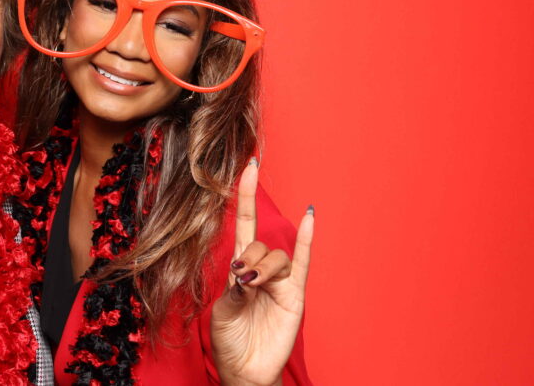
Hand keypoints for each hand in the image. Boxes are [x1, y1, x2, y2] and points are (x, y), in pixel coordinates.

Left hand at [210, 160, 313, 385]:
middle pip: (258, 244)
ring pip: (276, 257)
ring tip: (251, 285)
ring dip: (263, 266)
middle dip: (248, 257)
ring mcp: (280, 282)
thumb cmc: (230, 340)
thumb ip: (234, 287)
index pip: (243, 224)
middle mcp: (261, 269)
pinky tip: (310, 216)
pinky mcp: (294, 296)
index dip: (244, 196)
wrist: (244, 371)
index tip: (247, 168)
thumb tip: (245, 271)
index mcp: (239, 268)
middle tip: (241, 278)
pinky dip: (305, 240)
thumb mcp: (223, 310)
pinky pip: (302, 264)